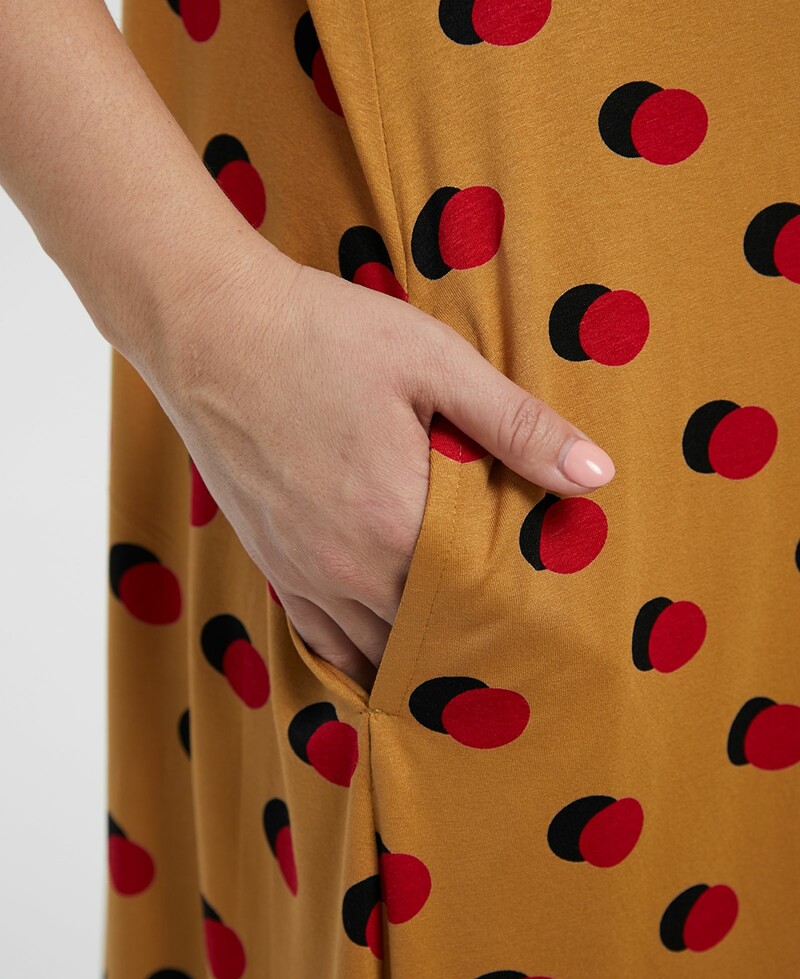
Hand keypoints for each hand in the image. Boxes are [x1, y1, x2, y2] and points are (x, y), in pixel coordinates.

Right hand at [146, 233, 614, 693]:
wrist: (208, 325)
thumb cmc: (323, 333)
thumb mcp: (433, 362)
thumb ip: (516, 425)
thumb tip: (597, 476)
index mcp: (396, 521)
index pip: (481, 597)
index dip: (522, 609)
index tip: (558, 613)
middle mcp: (346, 566)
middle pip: (431, 633)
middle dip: (478, 636)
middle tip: (525, 639)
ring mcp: (301, 571)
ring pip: (377, 648)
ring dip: (422, 651)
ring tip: (468, 651)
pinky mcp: (269, 562)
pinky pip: (322, 640)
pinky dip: (362, 653)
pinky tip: (390, 653)